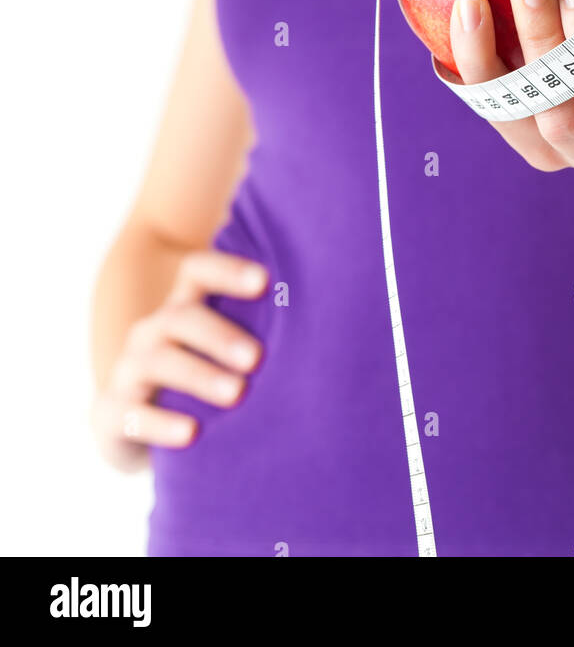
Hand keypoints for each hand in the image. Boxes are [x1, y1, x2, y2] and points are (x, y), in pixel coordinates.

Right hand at [89, 250, 267, 471]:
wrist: (137, 428)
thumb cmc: (202, 376)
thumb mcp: (222, 350)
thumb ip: (259, 327)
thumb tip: (329, 311)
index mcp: (183, 307)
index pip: (198, 270)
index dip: (228, 270)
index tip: (266, 281)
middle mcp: (153, 331)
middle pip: (181, 317)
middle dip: (220, 334)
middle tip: (258, 358)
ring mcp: (130, 371)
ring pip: (158, 361)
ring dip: (199, 375)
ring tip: (237, 394)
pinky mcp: (112, 414)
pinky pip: (133, 415)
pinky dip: (161, 424)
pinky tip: (192, 434)